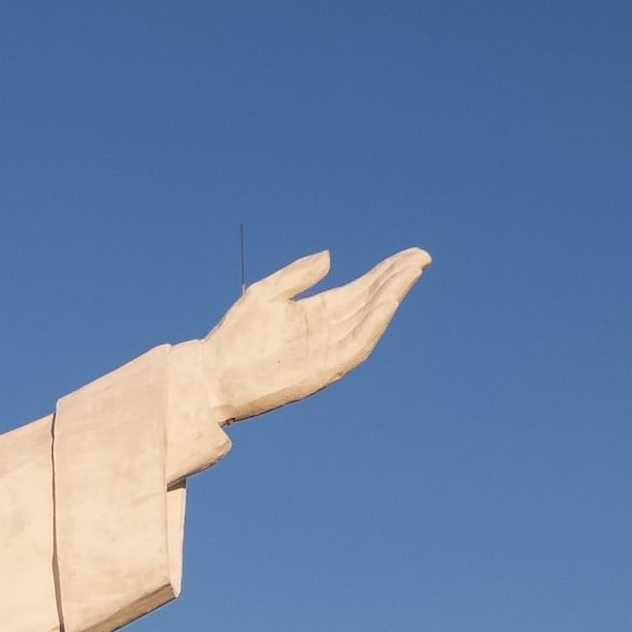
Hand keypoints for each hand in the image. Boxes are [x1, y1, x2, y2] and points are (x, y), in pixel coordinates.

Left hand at [204, 247, 429, 418]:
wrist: (211, 376)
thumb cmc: (232, 339)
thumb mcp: (266, 294)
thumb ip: (297, 275)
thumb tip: (330, 257)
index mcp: (316, 314)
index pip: (360, 291)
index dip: (384, 273)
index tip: (408, 255)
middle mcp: (327, 333)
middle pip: (370, 302)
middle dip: (395, 280)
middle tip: (420, 257)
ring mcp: (327, 352)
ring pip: (369, 322)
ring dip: (391, 297)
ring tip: (411, 272)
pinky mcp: (322, 370)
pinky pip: (355, 346)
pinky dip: (374, 325)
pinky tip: (388, 302)